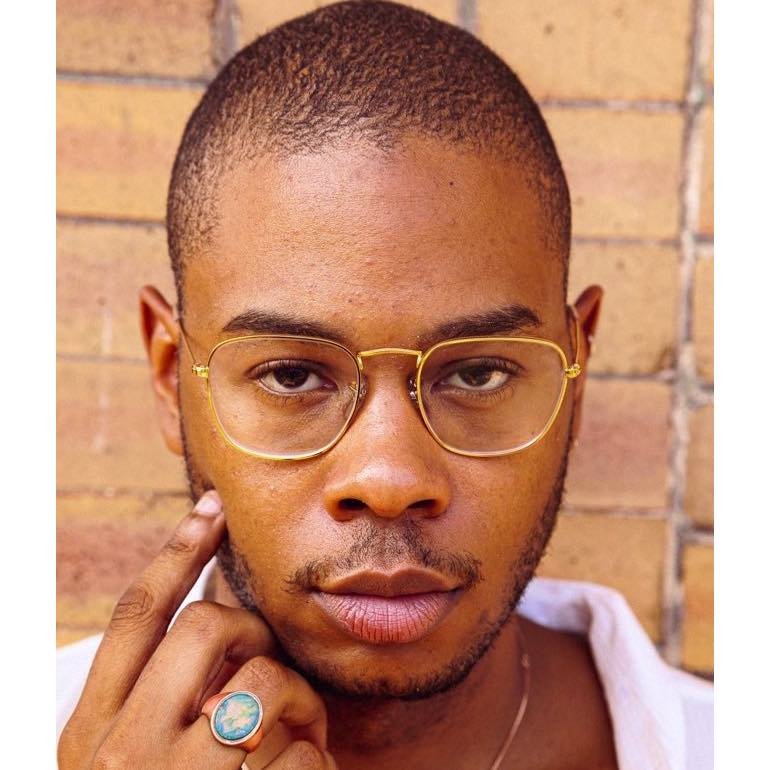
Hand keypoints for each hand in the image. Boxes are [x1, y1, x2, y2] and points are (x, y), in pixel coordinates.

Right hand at [58, 491, 337, 768]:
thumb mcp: (123, 768)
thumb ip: (154, 701)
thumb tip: (215, 626)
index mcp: (89, 735)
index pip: (135, 617)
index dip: (176, 553)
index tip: (211, 509)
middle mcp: (121, 754)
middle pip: (204, 628)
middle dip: (248, 628)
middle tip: (265, 659)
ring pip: (262, 681)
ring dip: (297, 695)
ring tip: (301, 728)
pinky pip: (297, 750)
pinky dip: (315, 755)